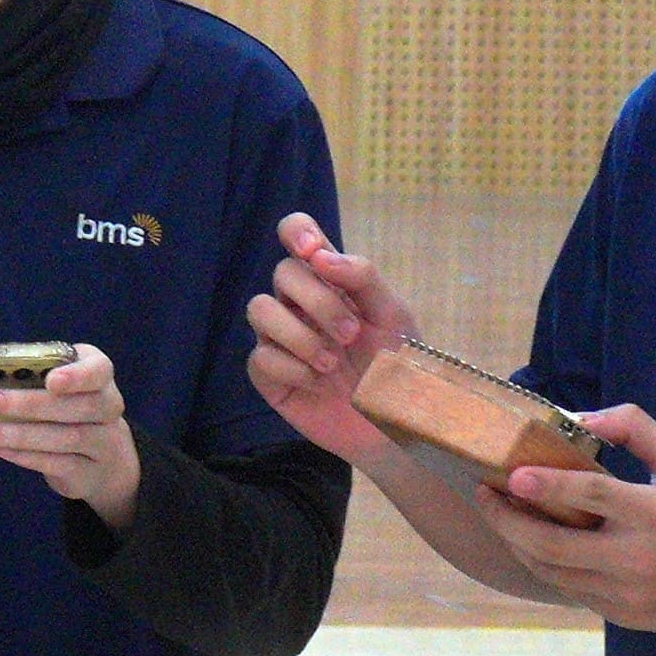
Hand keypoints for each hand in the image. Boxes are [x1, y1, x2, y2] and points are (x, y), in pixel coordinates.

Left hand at [0, 343, 143, 529]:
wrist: (107, 459)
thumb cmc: (70, 407)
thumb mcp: (61, 384)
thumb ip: (33, 375)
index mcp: (99, 375)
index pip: (98, 371)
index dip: (77, 376)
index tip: (52, 381)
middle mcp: (109, 407)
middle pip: (79, 406)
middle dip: (30, 404)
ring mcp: (104, 443)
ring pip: (67, 438)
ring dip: (20, 434)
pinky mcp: (90, 472)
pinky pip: (59, 463)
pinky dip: (28, 456)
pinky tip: (2, 449)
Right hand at [241, 214, 424, 463]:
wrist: (395, 424)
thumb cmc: (396, 366)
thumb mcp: (393, 315)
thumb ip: (362, 277)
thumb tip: (319, 257)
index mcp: (330, 281)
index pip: (297, 234)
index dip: (297, 232)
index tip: (314, 253)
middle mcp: (299, 303)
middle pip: (283, 273)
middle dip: (319, 303)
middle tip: (351, 335)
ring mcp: (281, 337)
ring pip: (259, 309)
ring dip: (300, 336)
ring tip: (331, 364)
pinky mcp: (269, 374)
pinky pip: (260, 356)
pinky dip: (292, 369)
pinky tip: (317, 383)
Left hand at [490, 406, 655, 638]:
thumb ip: (638, 430)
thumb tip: (584, 417)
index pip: (591, 497)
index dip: (547, 486)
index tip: (511, 476)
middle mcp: (638, 559)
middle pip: (553, 546)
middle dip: (507, 520)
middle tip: (483, 494)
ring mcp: (629, 595)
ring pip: (552, 573)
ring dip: (518, 544)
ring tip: (501, 516)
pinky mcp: (625, 617)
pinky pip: (571, 591)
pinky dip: (547, 567)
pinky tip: (534, 545)